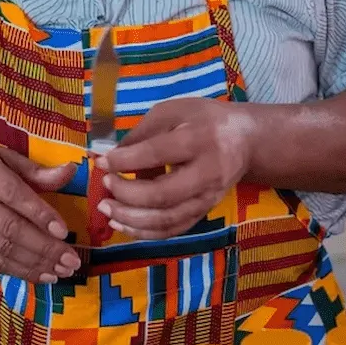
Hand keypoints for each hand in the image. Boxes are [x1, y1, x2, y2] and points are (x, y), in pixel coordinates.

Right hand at [0, 138, 80, 281]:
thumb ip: (33, 169)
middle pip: (10, 229)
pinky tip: (43, 276)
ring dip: (36, 264)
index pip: (12, 195)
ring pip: (3, 250)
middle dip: (44, 248)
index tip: (63, 230)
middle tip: (72, 260)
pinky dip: (19, 271)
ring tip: (63, 270)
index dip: (39, 214)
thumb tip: (71, 172)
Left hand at [95, 98, 252, 238]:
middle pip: (163, 194)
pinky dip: (145, 232)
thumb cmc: (204, 120)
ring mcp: (208, 198)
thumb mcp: (173, 112)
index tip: (100, 162)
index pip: (156, 154)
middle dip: (127, 194)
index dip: (124, 161)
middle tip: (105, 185)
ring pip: (167, 219)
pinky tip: (123, 224)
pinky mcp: (204, 212)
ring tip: (107, 209)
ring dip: (131, 219)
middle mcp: (207, 173)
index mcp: (198, 139)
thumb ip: (141, 133)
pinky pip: (173, 230)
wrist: (245, 140)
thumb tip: (107, 156)